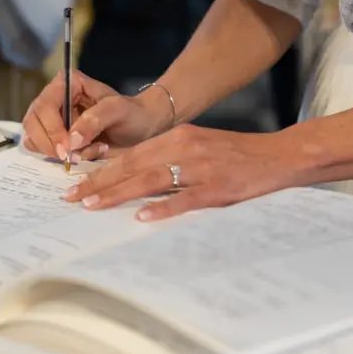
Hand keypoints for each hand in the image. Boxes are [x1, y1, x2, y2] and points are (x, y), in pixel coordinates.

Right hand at [21, 71, 172, 162]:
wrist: (140, 130)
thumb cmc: (131, 114)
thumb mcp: (118, 111)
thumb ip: (94, 120)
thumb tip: (70, 140)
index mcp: (66, 84)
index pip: (44, 106)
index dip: (52, 129)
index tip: (67, 149)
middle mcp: (53, 100)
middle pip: (33, 124)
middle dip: (52, 144)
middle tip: (74, 157)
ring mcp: (50, 120)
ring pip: (34, 139)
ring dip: (58, 152)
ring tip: (89, 151)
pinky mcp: (52, 138)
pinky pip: (43, 151)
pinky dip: (60, 158)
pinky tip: (84, 154)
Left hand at [64, 125, 311, 220]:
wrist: (280, 155)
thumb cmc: (237, 155)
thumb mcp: (199, 147)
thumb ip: (169, 158)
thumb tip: (134, 178)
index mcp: (179, 137)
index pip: (130, 155)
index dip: (101, 170)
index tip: (77, 184)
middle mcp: (185, 148)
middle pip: (133, 165)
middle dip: (99, 182)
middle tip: (72, 198)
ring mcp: (201, 168)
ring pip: (151, 179)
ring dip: (119, 193)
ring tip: (93, 205)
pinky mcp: (218, 188)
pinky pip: (185, 198)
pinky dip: (163, 208)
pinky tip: (142, 217)